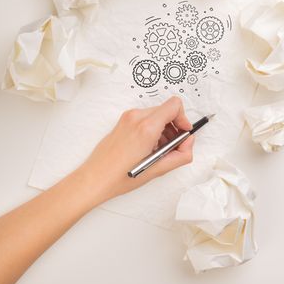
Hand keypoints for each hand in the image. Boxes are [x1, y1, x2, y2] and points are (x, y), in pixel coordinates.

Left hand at [79, 96, 194, 203]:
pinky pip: (145, 119)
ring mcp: (128, 118)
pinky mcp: (123, 121)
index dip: (183, 118)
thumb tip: (188, 143)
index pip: (174, 105)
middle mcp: (136, 117)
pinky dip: (152, 130)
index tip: (184, 132)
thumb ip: (181, 155)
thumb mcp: (158, 169)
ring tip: (157, 151)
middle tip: (172, 147)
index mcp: (146, 127)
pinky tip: (148, 148)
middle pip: (166, 110)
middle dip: (174, 127)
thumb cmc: (120, 176)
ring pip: (156, 115)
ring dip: (163, 130)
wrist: (95, 178)